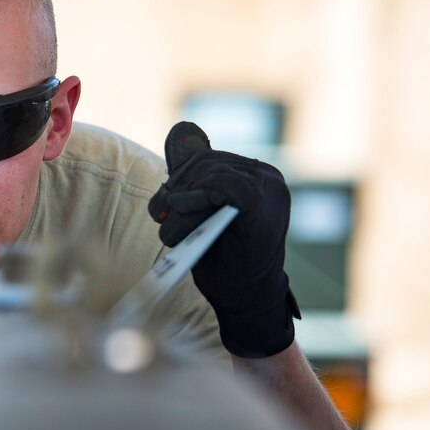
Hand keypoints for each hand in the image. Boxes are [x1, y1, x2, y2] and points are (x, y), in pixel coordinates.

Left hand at [147, 121, 299, 357]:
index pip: (209, 157)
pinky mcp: (263, 204)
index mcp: (256, 177)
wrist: (245, 300)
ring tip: (169, 225)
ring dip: (180, 199)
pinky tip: (184, 212)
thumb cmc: (223, 261)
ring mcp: (269, 189)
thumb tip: (181, 129)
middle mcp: (268, 178)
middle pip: (207, 162)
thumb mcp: (199, 213)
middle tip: (160, 213)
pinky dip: (197, 197)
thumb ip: (192, 175)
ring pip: (210, 174)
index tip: (164, 202)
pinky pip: (223, 185)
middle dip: (175, 186)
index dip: (179, 175)